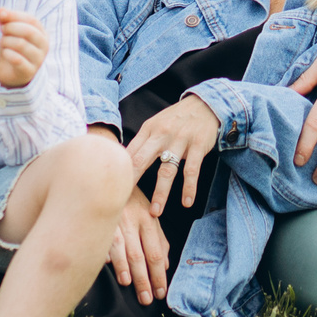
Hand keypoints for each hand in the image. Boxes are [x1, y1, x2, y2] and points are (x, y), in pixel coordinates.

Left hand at [0, 7, 47, 88]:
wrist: (12, 73)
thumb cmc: (13, 48)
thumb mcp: (9, 32)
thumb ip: (6, 19)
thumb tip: (0, 10)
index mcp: (42, 33)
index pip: (32, 20)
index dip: (15, 15)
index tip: (1, 15)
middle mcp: (44, 46)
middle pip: (29, 31)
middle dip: (11, 28)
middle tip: (1, 30)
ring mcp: (38, 60)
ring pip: (21, 44)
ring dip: (6, 41)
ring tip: (1, 42)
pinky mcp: (29, 72)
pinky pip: (17, 60)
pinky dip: (7, 53)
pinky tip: (4, 52)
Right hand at [107, 195, 170, 304]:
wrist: (111, 175)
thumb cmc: (132, 199)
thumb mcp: (150, 215)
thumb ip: (160, 239)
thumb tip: (166, 265)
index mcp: (148, 221)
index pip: (156, 253)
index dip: (159, 275)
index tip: (161, 292)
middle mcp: (132, 222)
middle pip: (139, 255)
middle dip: (143, 279)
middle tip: (147, 298)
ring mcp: (114, 221)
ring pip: (120, 248)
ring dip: (124, 268)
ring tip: (128, 284)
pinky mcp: (98, 219)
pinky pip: (102, 238)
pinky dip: (103, 251)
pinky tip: (105, 263)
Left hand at [125, 95, 221, 213]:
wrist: (205, 105)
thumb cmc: (175, 119)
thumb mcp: (155, 125)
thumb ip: (141, 143)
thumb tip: (122, 162)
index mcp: (148, 130)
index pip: (129, 153)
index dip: (120, 171)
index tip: (111, 188)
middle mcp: (161, 134)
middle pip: (142, 160)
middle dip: (131, 181)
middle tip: (123, 202)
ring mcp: (180, 140)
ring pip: (167, 170)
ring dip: (161, 193)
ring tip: (155, 211)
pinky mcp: (197, 145)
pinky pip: (192, 170)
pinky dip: (189, 188)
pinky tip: (186, 202)